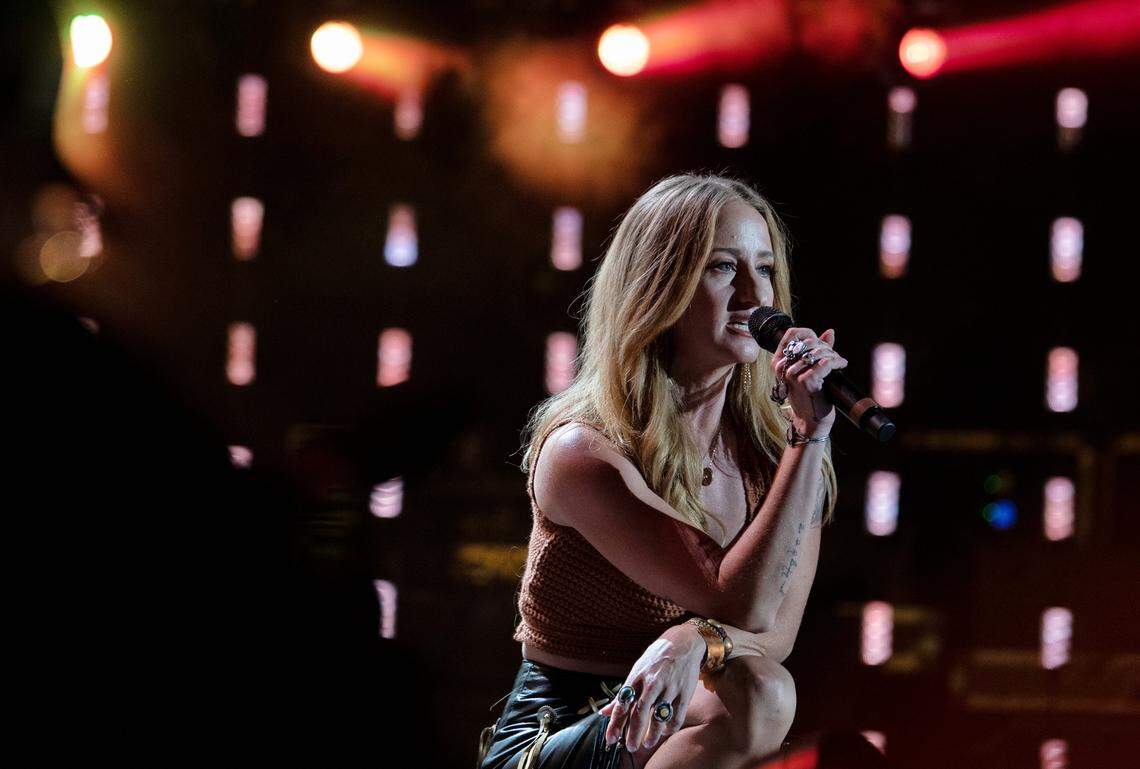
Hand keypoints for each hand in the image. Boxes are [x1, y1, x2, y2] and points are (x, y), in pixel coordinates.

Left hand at [599, 623, 704, 750]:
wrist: (682, 643)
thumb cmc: (656, 659)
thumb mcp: (636, 670)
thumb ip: (622, 694)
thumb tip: (604, 712)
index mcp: (636, 676)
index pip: (623, 703)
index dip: (616, 723)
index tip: (611, 738)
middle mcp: (652, 682)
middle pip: (640, 711)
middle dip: (634, 732)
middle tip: (630, 747)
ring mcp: (669, 687)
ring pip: (659, 716)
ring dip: (653, 733)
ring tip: (647, 743)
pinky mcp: (684, 691)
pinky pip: (677, 715)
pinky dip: (671, 727)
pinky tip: (665, 732)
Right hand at [772, 327, 847, 437]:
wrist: (810, 419)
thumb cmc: (809, 394)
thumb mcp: (808, 369)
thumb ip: (817, 350)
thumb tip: (830, 332)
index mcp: (778, 361)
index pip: (791, 334)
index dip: (809, 333)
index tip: (820, 343)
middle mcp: (782, 366)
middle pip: (808, 341)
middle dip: (825, 347)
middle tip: (834, 356)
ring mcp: (792, 374)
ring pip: (818, 352)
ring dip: (833, 355)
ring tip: (838, 362)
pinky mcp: (805, 382)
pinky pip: (825, 363)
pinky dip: (837, 362)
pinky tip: (842, 365)